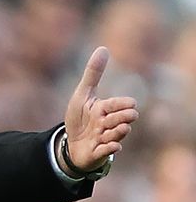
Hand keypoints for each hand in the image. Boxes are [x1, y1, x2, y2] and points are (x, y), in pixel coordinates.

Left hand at [63, 47, 137, 171]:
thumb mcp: (82, 94)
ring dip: (116, 132)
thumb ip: (93, 73)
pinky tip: (113, 146)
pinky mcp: (98, 152)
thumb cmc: (79, 118)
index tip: (130, 103)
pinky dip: (110, 148)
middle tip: (123, 116)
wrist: (71, 143)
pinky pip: (108, 151)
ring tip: (115, 129)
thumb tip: (103, 48)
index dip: (122, 104)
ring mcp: (104, 139)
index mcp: (104, 109)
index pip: (119, 104)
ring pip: (116, 135)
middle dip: (122, 117)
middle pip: (122, 119)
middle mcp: (107, 124)